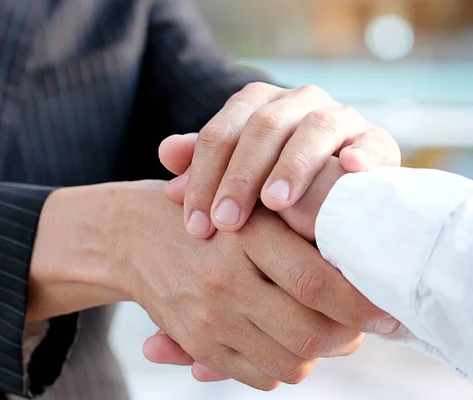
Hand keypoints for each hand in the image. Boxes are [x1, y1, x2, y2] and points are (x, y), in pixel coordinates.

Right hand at [114, 182, 395, 388]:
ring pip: (292, 361)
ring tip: (320, 330)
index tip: (386, 310)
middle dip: (347, 336)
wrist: (133, 236)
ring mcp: (208, 317)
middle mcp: (224, 280)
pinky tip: (282, 340)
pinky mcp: (198, 343)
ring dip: (317, 353)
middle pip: (311, 332)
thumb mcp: (251, 209)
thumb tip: (358, 273)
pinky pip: (261, 376)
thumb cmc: (206, 214)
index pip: (316, 280)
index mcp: (244, 235)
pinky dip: (284, 366)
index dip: (360, 302)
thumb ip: (300, 232)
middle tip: (359, 325)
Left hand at [173, 82, 399, 237]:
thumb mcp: (232, 175)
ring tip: (274, 203)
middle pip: (262, 127)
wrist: (332, 184)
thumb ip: (201, 165)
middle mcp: (296, 102)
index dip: (203, 177)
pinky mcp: (375, 139)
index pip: (220, 133)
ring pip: (314, 128)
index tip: (196, 225)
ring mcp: (338, 116)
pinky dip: (363, 152)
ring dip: (293, 164)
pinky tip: (351, 170)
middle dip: (240, 176)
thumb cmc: (271, 183)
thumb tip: (166, 155)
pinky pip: (372, 140)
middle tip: (226, 222)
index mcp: (256, 105)